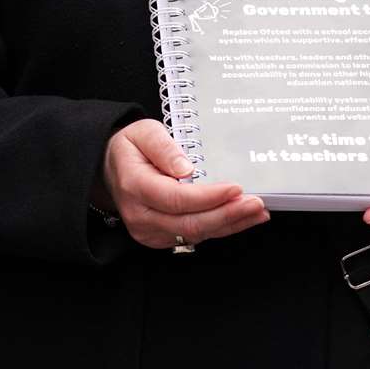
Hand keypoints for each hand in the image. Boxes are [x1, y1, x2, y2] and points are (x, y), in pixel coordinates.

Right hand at [99, 119, 269, 249]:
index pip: (176, 198)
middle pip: (189, 223)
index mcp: (135, 185)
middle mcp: (141, 215)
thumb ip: (163, 147)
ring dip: (229, 224)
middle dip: (226, 215)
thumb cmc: (130, 148)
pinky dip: (220, 228)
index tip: (236, 188)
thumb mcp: (143, 132)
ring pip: (195, 234)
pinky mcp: (161, 237)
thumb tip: (186, 168)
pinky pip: (194, 236)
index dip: (209, 197)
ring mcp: (149, 231)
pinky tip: (241, 218)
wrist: (112, 170)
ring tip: (257, 212)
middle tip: (256, 204)